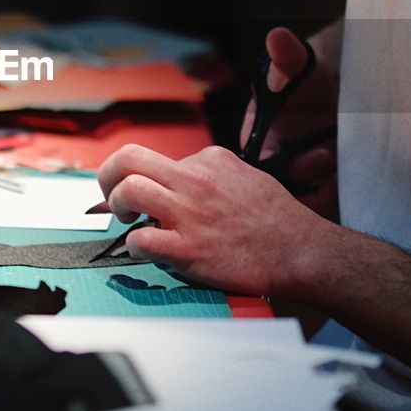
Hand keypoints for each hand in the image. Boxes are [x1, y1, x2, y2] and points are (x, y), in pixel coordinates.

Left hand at [96, 143, 322, 296]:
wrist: (302, 252)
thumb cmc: (278, 219)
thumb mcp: (245, 176)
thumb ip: (212, 175)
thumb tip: (183, 179)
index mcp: (210, 160)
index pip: (159, 158)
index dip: (149, 178)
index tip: (149, 194)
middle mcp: (195, 180)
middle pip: (129, 158)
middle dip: (109, 174)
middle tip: (113, 194)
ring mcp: (190, 214)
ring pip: (128, 191)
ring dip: (117, 206)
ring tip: (127, 219)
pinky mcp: (188, 249)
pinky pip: (141, 239)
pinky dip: (134, 246)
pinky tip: (145, 249)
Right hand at [241, 27, 338, 218]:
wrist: (331, 94)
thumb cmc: (304, 80)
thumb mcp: (295, 67)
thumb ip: (285, 57)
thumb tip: (278, 36)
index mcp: (257, 148)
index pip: (264, 174)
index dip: (290, 170)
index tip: (320, 154)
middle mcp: (276, 172)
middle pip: (288, 197)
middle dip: (313, 185)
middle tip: (335, 158)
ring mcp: (300, 186)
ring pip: (311, 204)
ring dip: (331, 191)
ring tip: (350, 165)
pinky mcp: (322, 193)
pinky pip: (328, 207)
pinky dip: (342, 197)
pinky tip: (358, 177)